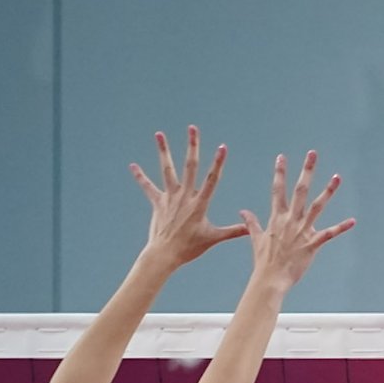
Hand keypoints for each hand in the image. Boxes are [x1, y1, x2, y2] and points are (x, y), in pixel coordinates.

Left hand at [130, 126, 248, 266]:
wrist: (165, 254)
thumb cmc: (190, 248)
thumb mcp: (213, 238)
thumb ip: (233, 231)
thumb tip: (250, 229)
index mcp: (199, 204)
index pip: (212, 179)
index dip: (218, 162)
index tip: (222, 147)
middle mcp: (184, 196)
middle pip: (190, 166)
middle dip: (192, 146)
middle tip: (193, 128)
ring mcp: (169, 198)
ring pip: (167, 169)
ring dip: (164, 151)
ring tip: (159, 134)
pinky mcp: (157, 202)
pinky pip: (148, 187)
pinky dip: (140, 176)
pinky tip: (133, 166)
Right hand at [240, 151, 354, 289]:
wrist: (270, 278)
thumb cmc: (264, 261)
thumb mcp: (255, 238)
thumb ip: (251, 223)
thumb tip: (243, 211)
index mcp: (277, 218)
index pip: (277, 190)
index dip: (280, 172)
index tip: (282, 157)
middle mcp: (290, 220)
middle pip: (300, 190)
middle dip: (306, 170)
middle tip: (312, 153)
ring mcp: (302, 231)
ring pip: (317, 206)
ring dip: (328, 191)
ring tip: (337, 177)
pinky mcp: (312, 244)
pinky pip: (329, 233)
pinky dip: (341, 227)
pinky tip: (353, 221)